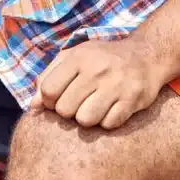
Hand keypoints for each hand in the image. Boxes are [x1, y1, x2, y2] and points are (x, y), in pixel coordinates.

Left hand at [29, 39, 167, 129]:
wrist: (146, 55)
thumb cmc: (101, 59)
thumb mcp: (72, 58)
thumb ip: (48, 77)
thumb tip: (33, 106)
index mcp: (77, 57)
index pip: (48, 91)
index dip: (49, 101)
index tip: (59, 99)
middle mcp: (96, 70)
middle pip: (65, 109)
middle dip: (69, 111)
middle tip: (79, 103)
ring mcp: (116, 85)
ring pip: (85, 120)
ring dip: (87, 119)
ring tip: (94, 108)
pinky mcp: (133, 99)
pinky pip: (109, 124)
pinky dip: (108, 121)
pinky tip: (111, 109)